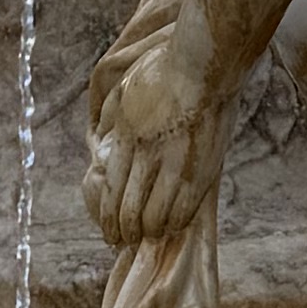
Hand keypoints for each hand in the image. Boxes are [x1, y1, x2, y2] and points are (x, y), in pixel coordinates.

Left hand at [88, 23, 230, 246]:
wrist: (206, 66)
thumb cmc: (165, 72)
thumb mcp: (126, 91)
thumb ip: (113, 120)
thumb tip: (100, 145)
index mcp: (127, 137)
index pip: (111, 192)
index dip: (108, 220)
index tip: (109, 234)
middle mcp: (149, 155)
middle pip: (131, 211)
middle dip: (125, 233)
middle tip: (124, 241)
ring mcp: (177, 165)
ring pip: (158, 216)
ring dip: (151, 232)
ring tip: (149, 235)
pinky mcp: (203, 169)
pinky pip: (186, 209)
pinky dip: (176, 223)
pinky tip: (172, 225)